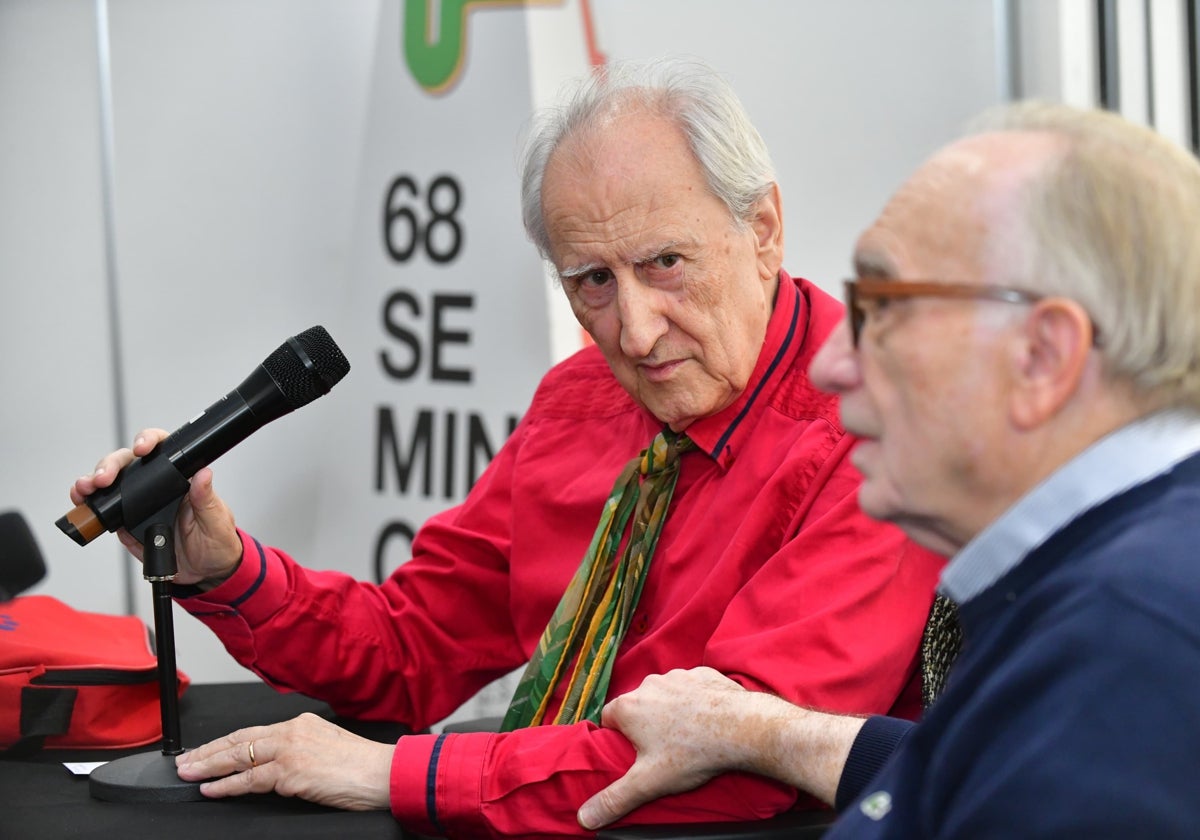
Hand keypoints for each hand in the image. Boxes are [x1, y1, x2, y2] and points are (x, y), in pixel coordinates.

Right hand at [69, 428, 242, 586]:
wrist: (203, 572)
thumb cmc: (215, 541)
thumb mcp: (215, 520)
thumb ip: (206, 499)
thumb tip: (204, 475)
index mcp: (180, 478)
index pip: (162, 449)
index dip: (148, 441)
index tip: (141, 448)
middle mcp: (155, 485)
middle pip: (127, 462)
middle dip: (110, 465)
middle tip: (103, 478)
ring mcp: (137, 503)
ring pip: (109, 483)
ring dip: (91, 482)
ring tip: (85, 489)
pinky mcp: (125, 522)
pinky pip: (103, 510)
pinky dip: (87, 505)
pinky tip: (81, 503)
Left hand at [175, 712, 393, 810]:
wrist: (384, 773)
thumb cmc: (363, 767)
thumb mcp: (327, 749)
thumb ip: (300, 752)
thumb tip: (274, 769)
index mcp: (302, 724)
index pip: (254, 732)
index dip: (226, 742)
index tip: (207, 750)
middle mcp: (294, 732)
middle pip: (241, 740)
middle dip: (209, 751)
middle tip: (185, 760)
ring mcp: (292, 751)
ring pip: (240, 757)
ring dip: (209, 766)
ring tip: (188, 773)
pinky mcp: (292, 773)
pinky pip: (250, 781)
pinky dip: (226, 786)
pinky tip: (210, 789)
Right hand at [577, 667, 751, 829]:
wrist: (742, 728)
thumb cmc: (693, 753)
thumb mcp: (649, 782)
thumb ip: (614, 799)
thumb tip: (584, 818)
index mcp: (630, 707)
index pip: (608, 719)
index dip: (616, 737)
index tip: (631, 754)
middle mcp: (649, 684)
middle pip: (637, 706)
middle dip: (644, 725)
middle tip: (661, 750)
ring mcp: (678, 676)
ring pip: (664, 695)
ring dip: (670, 711)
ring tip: (687, 737)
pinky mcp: (703, 674)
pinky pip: (691, 687)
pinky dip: (695, 701)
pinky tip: (706, 720)